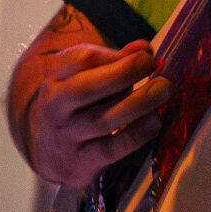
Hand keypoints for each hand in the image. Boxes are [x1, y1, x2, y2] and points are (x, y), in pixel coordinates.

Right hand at [18, 21, 170, 189]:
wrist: (47, 152)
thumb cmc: (76, 107)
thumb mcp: (85, 78)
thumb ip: (114, 62)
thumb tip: (144, 48)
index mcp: (55, 79)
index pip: (79, 60)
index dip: (113, 55)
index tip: (144, 54)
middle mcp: (55, 108)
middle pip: (84, 88)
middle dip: (122, 73)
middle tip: (153, 65)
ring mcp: (66, 137)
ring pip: (101, 120)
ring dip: (137, 104)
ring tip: (163, 90)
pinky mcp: (80, 163)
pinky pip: (111, 149)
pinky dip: (136, 135)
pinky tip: (154, 122)